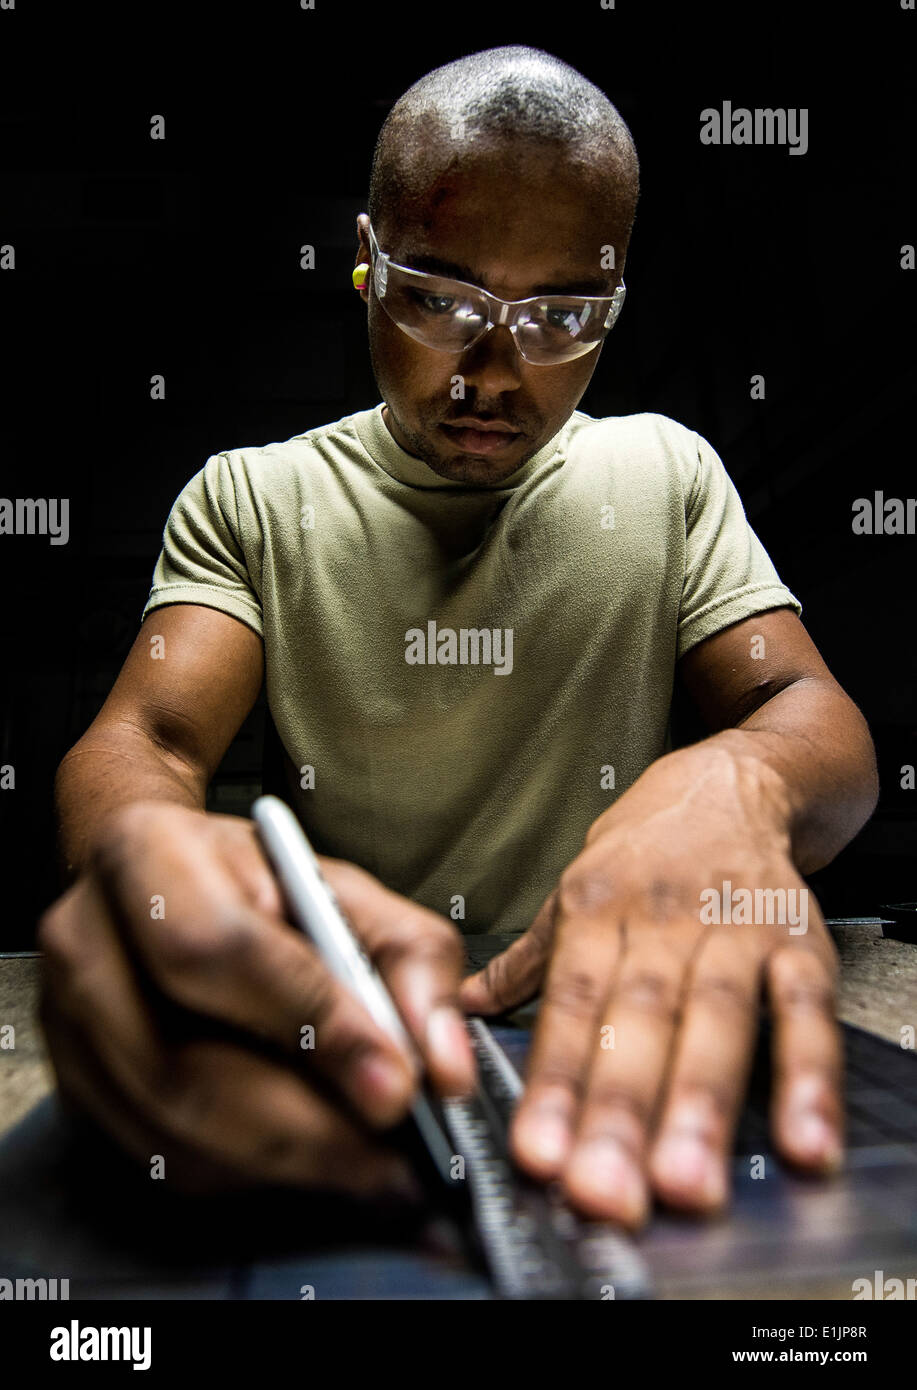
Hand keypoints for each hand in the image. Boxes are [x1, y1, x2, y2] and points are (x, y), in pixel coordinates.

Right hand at [37, 801, 474, 1194]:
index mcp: (147, 855)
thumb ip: (411, 959)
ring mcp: (66, 1021)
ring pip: (172, 1129)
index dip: (311, 1023)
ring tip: (370, 1166)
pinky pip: (163, 1160)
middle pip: (182, 1063)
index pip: (219, 950)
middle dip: (305, 1125)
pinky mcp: (77, 1086)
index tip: (396, 1085)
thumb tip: (441, 1065)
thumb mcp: (349, 888)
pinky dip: (249, 1174)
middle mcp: (86, 939)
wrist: (166, 882)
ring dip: (283, 1163)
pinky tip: (308, 1159)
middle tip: (394, 1154)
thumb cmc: (258, 883)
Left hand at [460, 749, 842, 1226]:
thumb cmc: (645, 849)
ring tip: (683, 1179)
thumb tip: (453, 1012)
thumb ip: (526, 961)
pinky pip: (805, 1008)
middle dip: (617, 1108)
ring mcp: (733, 928)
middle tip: (600, 1188)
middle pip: (637, 1019)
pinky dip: (808, 1074)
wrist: (729, 784)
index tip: (538, 1152)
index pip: (571, 1005)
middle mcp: (660, 920)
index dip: (554, 1081)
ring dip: (698, 1102)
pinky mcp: (798, 938)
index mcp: (596, 910)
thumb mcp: (575, 891)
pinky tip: (803, 1136)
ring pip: (715, 1018)